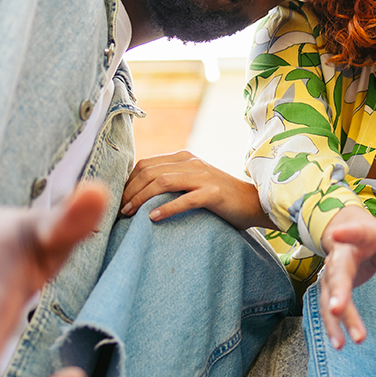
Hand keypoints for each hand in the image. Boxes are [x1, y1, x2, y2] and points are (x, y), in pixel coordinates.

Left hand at [119, 150, 266, 229]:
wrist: (255, 203)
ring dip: (141, 198)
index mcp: (184, 158)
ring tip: (130, 214)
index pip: (146, 164)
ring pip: (162, 182)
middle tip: (120, 210)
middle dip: (130, 191)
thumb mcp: (194, 182)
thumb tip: (140, 193)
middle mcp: (192, 163)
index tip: (119, 200)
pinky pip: (184, 200)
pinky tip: (153, 218)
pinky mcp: (213, 193)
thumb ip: (173, 181)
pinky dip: (166, 208)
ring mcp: (203, 177)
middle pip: (150, 172)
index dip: (128, 182)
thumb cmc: (221, 198)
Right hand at [316, 206, 375, 348]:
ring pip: (330, 295)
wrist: (354, 236)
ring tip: (341, 342)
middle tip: (337, 309)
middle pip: (338, 272)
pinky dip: (333, 326)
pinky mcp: (331, 289)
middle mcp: (342, 254)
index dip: (348, 233)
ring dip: (335, 318)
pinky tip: (339, 343)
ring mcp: (332, 272)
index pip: (357, 232)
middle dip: (338, 291)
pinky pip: (329, 308)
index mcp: (363, 236)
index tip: (337, 234)